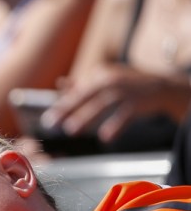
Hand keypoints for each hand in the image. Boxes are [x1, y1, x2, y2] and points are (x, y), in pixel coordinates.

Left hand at [41, 65, 190, 142]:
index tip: (48, 118)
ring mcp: (126, 90)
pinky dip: (115, 126)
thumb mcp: (106, 80)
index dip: (62, 105)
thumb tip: (60, 83)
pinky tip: (104, 137)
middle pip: (86, 95)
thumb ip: (83, 84)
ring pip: (103, 104)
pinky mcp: (139, 101)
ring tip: (71, 130)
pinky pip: (125, 115)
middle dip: (68, 109)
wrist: (162, 87)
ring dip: (86, 117)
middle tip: (52, 123)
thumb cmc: (128, 86)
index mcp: (101, 74)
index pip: (78, 91)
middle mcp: (111, 79)